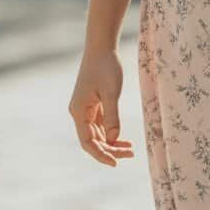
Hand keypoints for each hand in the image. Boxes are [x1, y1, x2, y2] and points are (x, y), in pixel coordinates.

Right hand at [68, 48, 134, 166]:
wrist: (101, 47)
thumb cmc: (106, 66)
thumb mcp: (111, 92)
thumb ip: (112, 117)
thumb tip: (113, 139)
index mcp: (79, 112)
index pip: (87, 142)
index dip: (100, 154)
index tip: (115, 163)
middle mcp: (79, 113)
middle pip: (93, 140)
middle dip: (110, 150)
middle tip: (130, 154)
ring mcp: (85, 109)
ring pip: (97, 134)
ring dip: (112, 143)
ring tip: (130, 150)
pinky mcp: (93, 104)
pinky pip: (100, 125)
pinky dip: (111, 133)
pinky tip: (123, 139)